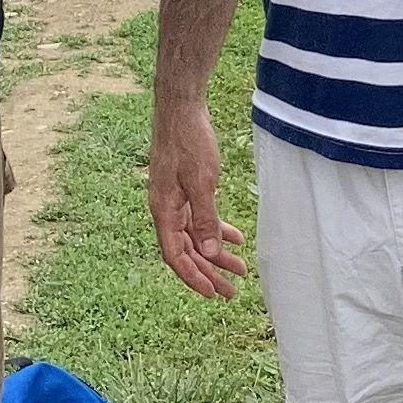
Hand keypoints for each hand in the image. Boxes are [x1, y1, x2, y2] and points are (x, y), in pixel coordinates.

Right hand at [146, 100, 248, 296]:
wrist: (180, 108)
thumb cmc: (188, 142)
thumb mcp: (202, 182)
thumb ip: (205, 218)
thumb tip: (209, 253)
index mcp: (163, 211)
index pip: (176, 255)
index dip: (194, 277)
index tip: (213, 293)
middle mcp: (165, 209)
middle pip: (187, 250)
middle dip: (209, 272)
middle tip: (231, 292)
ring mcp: (174, 199)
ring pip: (195, 236)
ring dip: (215, 253)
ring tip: (239, 269)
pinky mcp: (183, 188)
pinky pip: (198, 218)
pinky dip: (216, 229)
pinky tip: (235, 238)